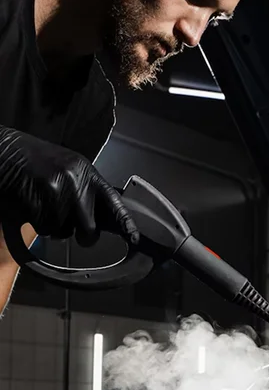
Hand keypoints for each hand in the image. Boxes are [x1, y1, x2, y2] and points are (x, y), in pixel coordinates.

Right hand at [0, 126, 138, 246]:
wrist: (2, 151)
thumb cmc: (32, 161)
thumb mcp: (66, 168)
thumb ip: (85, 189)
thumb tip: (99, 218)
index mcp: (86, 171)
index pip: (113, 202)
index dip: (125, 223)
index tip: (134, 238)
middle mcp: (75, 180)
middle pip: (89, 229)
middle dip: (80, 234)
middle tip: (65, 220)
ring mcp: (56, 191)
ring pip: (63, 231)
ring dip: (51, 225)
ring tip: (40, 201)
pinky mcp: (37, 201)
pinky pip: (43, 228)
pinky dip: (35, 222)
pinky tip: (29, 203)